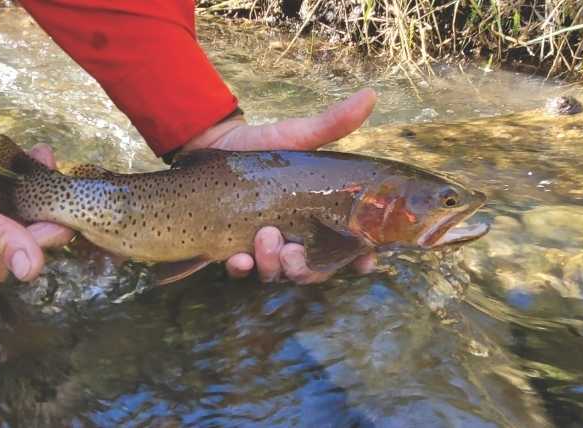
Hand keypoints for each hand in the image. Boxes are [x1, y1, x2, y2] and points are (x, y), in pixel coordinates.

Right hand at [0, 144, 73, 284]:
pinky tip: (9, 168)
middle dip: (45, 195)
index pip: (39, 243)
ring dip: (28, 187)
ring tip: (36, 155)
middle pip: (28, 230)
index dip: (58, 213)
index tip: (65, 180)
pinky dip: (6, 187)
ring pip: (10, 217)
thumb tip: (33, 271)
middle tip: (48, 159)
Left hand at [182, 88, 378, 283]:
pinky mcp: (233, 249)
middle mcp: (294, 237)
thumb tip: (370, 94)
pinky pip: (242, 272)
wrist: (212, 145)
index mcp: (316, 217)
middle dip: (306, 269)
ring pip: (277, 274)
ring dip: (273, 265)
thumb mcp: (297, 136)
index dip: (360, 258)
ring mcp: (264, 247)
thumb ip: (333, 124)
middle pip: (312, 271)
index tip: (365, 260)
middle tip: (293, 251)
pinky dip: (242, 269)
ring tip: (264, 237)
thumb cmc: (261, 146)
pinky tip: (237, 257)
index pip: (347, 247)